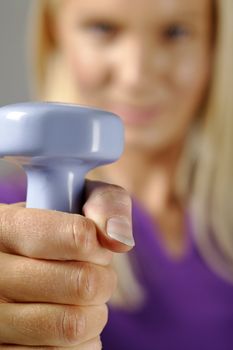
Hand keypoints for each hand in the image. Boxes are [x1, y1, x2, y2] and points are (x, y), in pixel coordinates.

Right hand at [0, 181, 133, 348]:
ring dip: (95, 312)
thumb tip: (120, 240)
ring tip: (83, 298)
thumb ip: (104, 204)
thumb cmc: (57, 230)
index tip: (97, 245)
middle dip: (102, 278)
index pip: (77, 237)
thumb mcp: (76, 200)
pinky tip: (70, 319)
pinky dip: (84, 341)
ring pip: (73, 325)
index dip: (99, 244)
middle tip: (95, 272)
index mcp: (5, 227)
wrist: (27, 263)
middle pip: (82, 284)